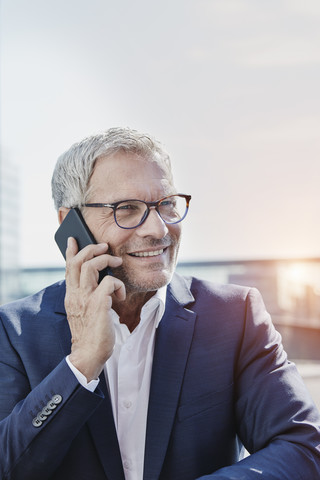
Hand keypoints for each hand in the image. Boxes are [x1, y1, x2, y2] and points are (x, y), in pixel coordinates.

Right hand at [65, 237, 124, 380]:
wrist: (87, 355)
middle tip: (104, 247)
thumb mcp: (82, 311)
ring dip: (106, 260)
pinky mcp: (98, 304)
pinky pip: (109, 282)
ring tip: (116, 262)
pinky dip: (119, 285)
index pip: (68, 268)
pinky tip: (121, 295)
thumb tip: (98, 280)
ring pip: (91, 266)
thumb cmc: (89, 334)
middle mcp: (75, 295)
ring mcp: (85, 299)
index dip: (71, 252)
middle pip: (78, 262)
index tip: (73, 240)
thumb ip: (85, 295)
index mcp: (71, 296)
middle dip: (92, 249)